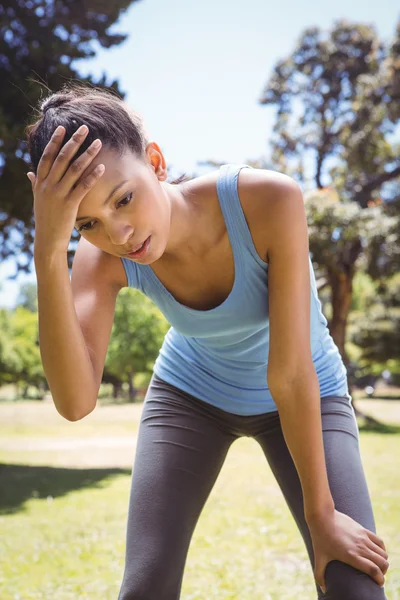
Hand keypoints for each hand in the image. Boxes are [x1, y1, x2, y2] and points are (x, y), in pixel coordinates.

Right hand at [28, 124, 104, 257]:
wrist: (48, 240)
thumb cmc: (45, 218)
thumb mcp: (37, 199)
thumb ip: (35, 184)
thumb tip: (30, 173)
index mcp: (40, 182)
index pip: (47, 156)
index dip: (55, 141)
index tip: (63, 127)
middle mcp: (48, 185)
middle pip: (61, 158)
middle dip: (74, 141)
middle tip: (84, 128)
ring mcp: (58, 195)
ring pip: (74, 169)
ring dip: (87, 154)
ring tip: (98, 143)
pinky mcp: (69, 205)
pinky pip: (83, 187)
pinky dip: (92, 176)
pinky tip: (102, 167)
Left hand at [307, 509, 388, 592]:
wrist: (322, 516)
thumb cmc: (320, 537)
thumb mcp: (319, 557)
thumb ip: (320, 574)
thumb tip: (323, 589)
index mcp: (352, 556)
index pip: (374, 570)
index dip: (380, 579)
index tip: (378, 583)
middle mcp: (361, 547)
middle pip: (382, 562)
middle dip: (383, 571)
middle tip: (377, 575)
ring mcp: (363, 538)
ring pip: (382, 553)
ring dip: (383, 561)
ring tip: (377, 565)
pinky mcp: (363, 530)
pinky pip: (380, 541)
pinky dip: (382, 549)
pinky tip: (377, 553)